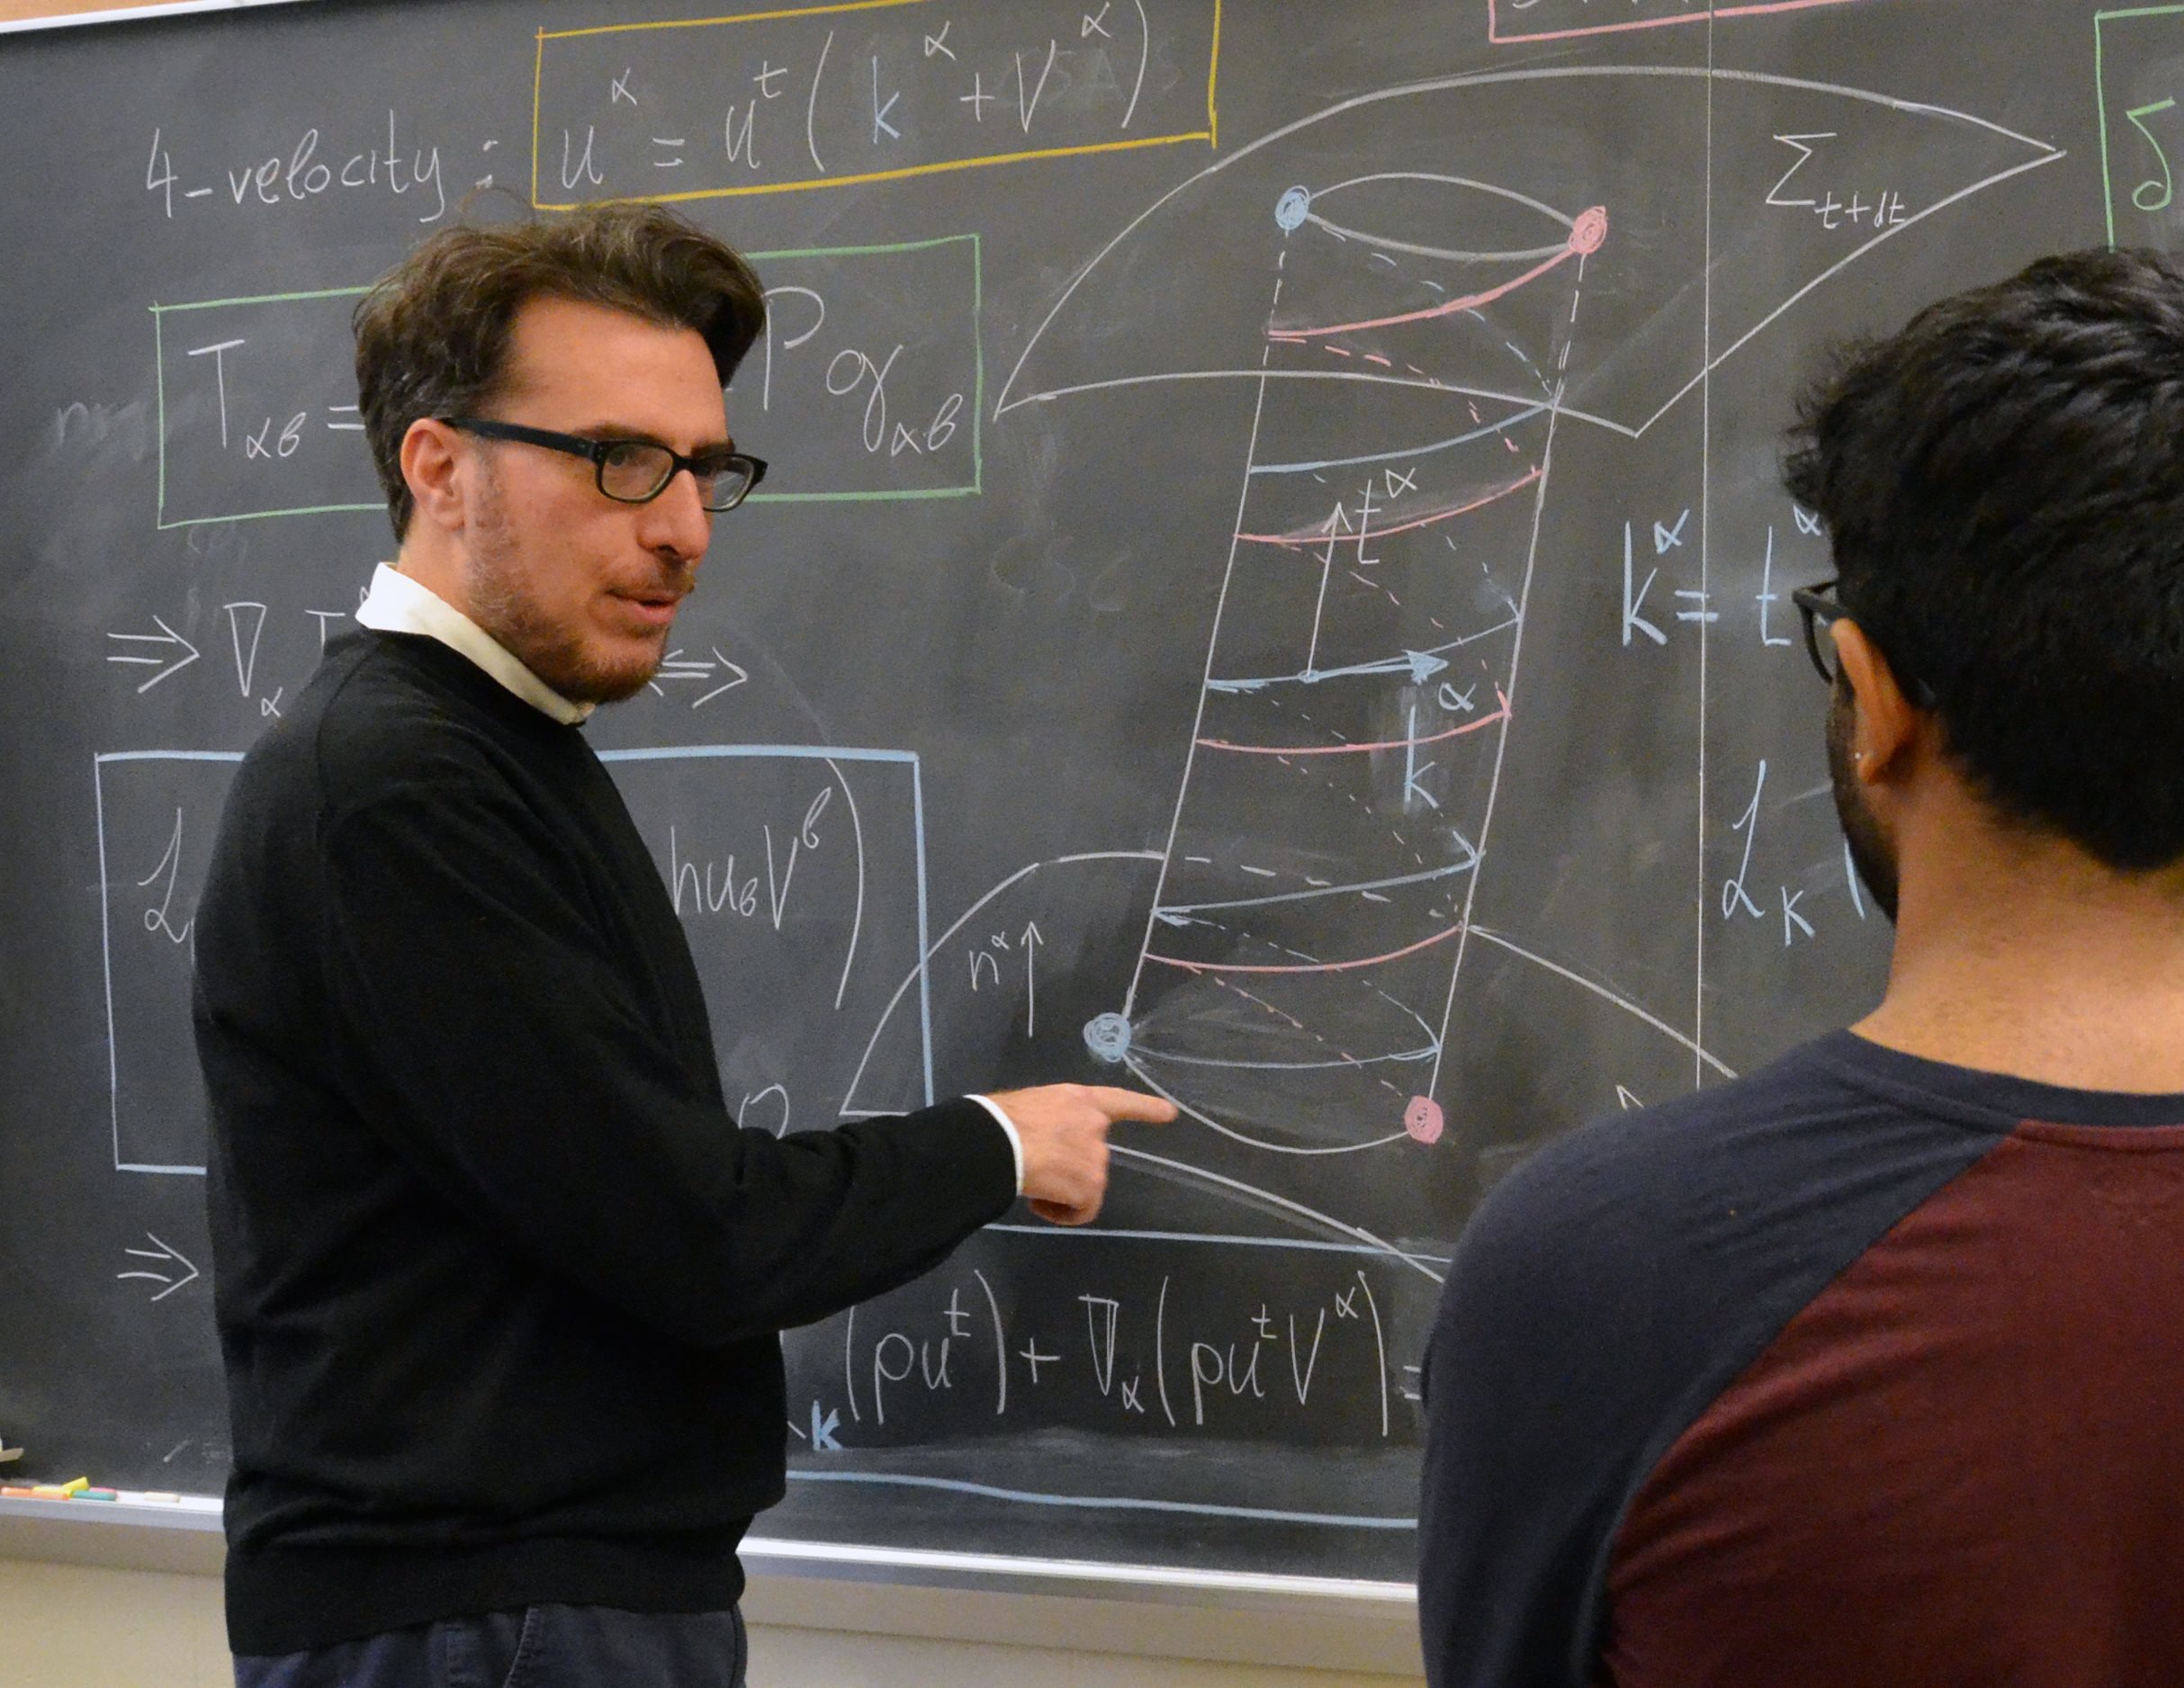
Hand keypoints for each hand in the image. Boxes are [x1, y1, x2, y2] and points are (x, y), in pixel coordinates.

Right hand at [984, 1084, 1175, 1225]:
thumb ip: (1053, 1121)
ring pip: (1085, 1185)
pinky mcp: (1091, 1185)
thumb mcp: (1033, 1107)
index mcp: (1079, 1100)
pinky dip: (1063, 1213)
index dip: (1145, 1107)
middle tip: (1038, 1171)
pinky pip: (1082, 1210)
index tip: (1170, 1113)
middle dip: (1070, 1168)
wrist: (997, 1143)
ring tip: (1032, 1186)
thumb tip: (1042, 1143)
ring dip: (1063, 1192)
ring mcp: (1096, 1156)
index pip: (1118, 1101)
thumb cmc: (1001, 1122)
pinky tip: (1039, 1203)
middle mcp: (1095, 1125)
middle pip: (1093, 1156)